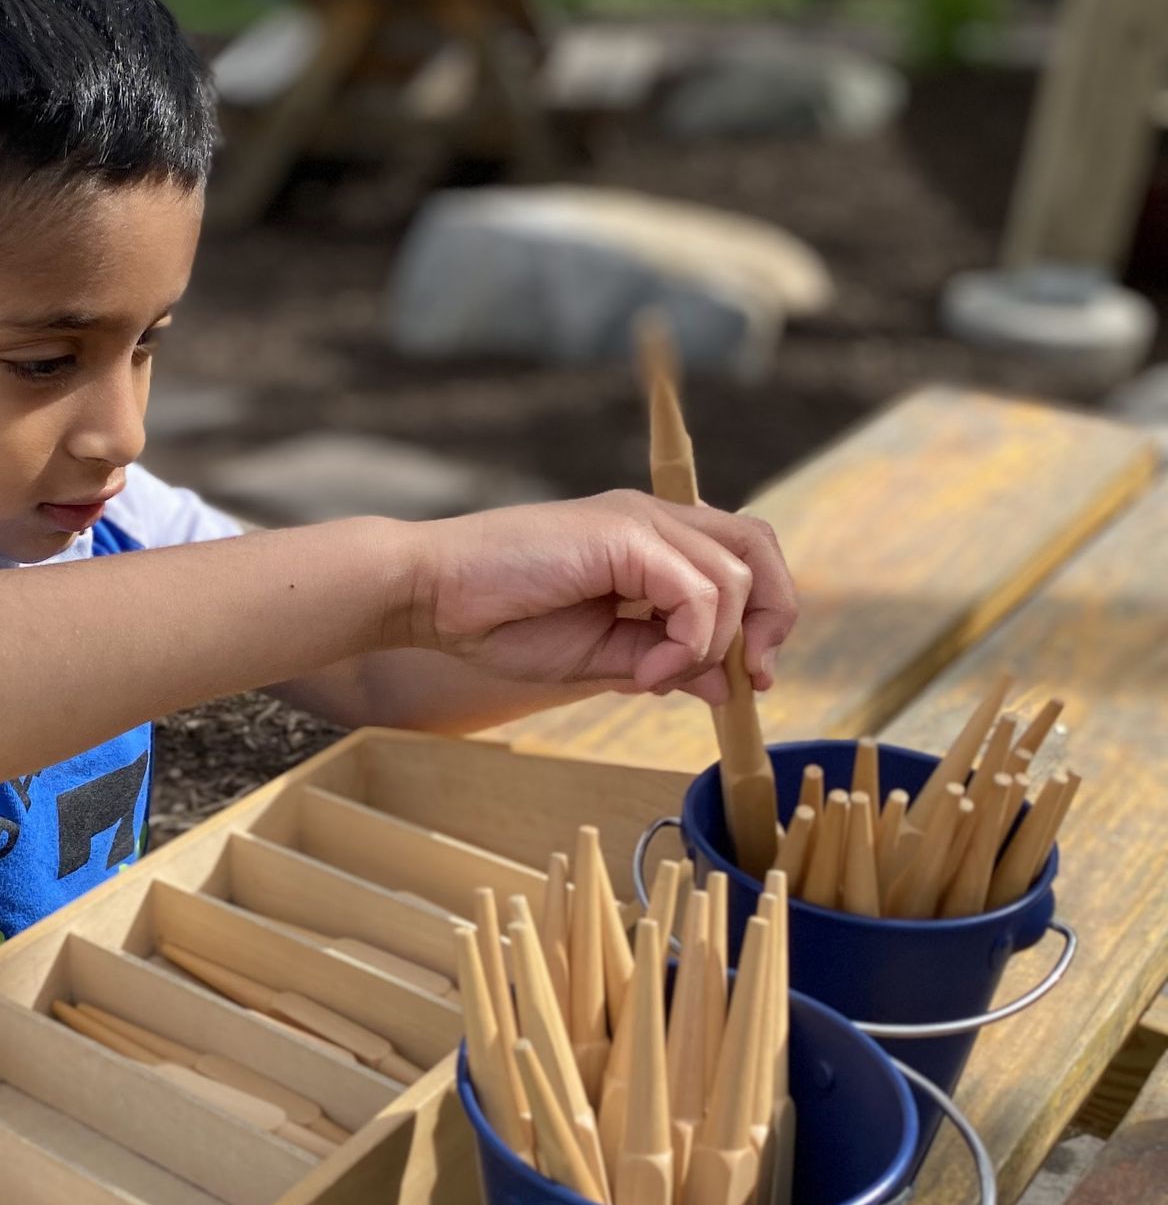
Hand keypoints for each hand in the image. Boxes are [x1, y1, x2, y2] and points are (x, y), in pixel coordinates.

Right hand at [413, 491, 796, 704]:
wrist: (433, 596)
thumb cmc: (500, 621)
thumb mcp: (602, 654)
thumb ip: (665, 660)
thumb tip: (728, 686)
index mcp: (648, 540)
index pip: (741, 555)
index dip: (765, 614)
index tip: (752, 677)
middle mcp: (651, 518)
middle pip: (757, 549)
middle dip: (772, 619)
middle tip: (750, 678)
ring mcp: (637, 520)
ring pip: (733, 578)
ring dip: (711, 646)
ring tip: (653, 677)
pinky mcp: (621, 534)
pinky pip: (695, 593)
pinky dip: (686, 642)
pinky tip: (645, 672)